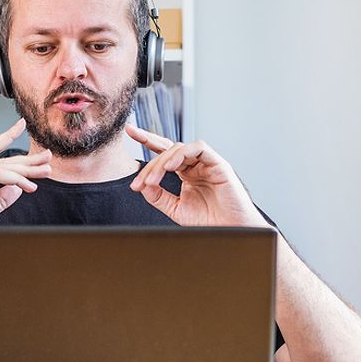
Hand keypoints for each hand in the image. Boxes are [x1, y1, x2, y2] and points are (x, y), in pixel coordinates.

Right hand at [0, 119, 51, 225]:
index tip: (20, 126)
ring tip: (45, 171)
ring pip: (3, 166)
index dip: (6, 138)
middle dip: (27, 158)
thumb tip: (17, 189)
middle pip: (2, 159)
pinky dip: (16, 180)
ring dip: (27, 169)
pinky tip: (29, 186)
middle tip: (47, 156)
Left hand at [126, 126, 270, 227]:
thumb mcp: (176, 209)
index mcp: (185, 172)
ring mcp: (206, 162)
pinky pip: (198, 148)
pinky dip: (182, 154)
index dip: (146, 139)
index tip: (129, 131)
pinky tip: (170, 167)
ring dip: (162, 162)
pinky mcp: (218, 163)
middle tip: (139, 183)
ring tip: (152, 180)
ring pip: (179, 148)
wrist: (230, 230)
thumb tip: (143, 185)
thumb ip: (159, 197)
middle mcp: (195, 164)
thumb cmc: (210, 220)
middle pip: (167, 150)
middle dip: (149, 164)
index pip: (164, 151)